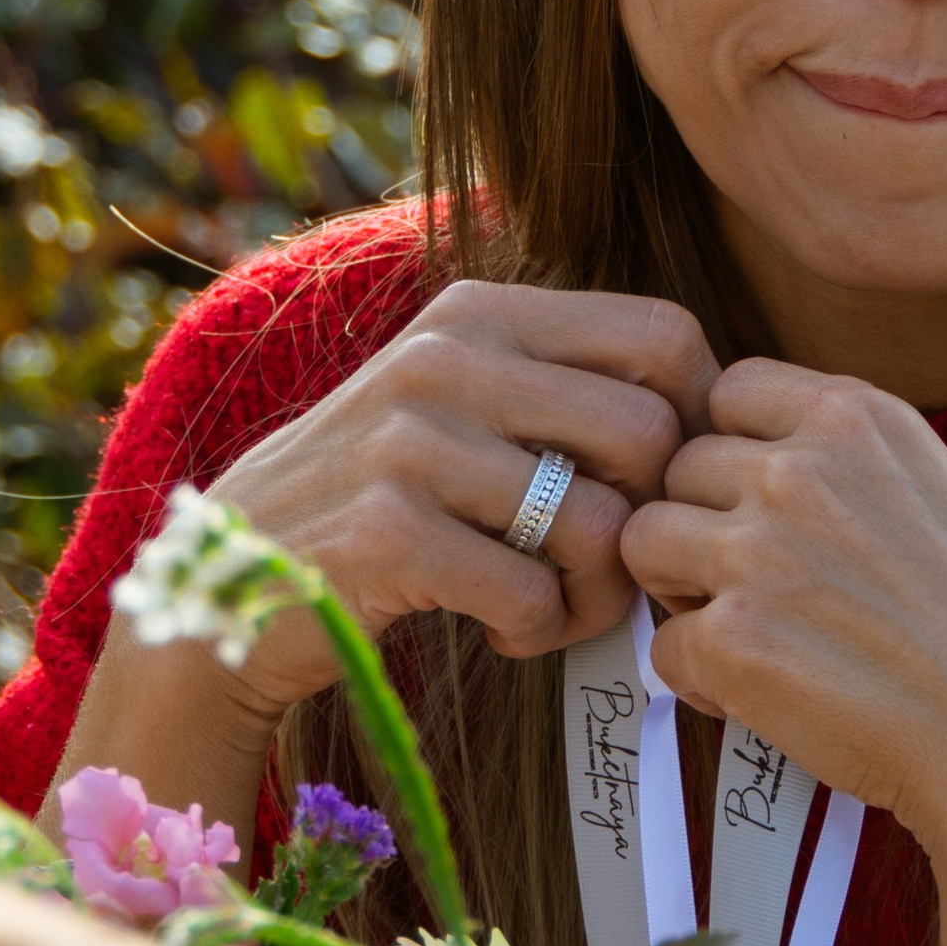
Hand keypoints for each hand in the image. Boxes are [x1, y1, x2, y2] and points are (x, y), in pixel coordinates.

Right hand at [56, 284, 719, 831]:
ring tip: (552, 610)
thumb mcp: (458, 406)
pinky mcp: (384, 532)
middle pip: (651, 435)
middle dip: (653, 525)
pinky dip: (537, 632)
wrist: (226, 582)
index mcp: (480, 313)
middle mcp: (446, 358)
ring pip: (601, 524)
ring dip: (597, 596)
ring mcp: (410, 441)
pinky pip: (533, 595)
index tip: (665, 489)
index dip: (699, 423)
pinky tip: (498, 631)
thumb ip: (560, 390)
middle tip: (609, 571)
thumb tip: (720, 419)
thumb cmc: (382, 503)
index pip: (667, 335)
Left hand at [621, 361, 946, 945]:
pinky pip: (662, 646)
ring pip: (644, 544)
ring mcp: (758, 550)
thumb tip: (756, 475)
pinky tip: (772, 701)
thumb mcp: (938, 493)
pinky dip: (704, 682)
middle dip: (704, 526)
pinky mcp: (732, 639)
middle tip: (765, 591)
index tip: (770, 507)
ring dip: (683, 593)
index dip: (735, 453)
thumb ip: (846, 470)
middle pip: (677, 469)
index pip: (727, 391)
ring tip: (757, 640)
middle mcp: (799, 467)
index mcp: (858, 416)